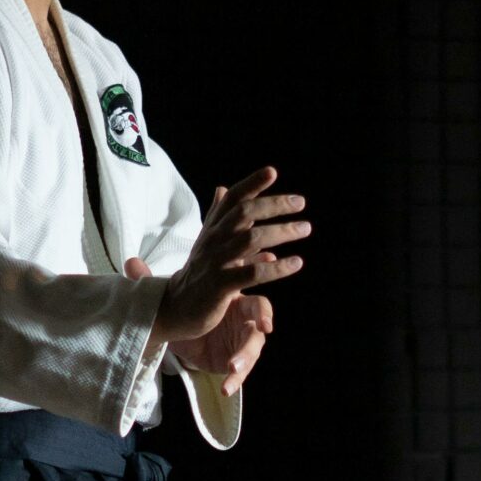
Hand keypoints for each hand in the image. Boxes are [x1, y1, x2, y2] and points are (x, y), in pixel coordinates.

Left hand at [128, 262, 271, 397]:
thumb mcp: (172, 298)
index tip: (265, 323)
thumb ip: (155, 283)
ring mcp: (240, 343)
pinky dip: (235, 381)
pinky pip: (240, 373)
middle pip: (258, 327)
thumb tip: (130, 262)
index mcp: (234, 301)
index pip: (256, 303)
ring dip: (244, 361)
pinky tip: (226, 388)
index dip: (263, 312)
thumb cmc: (186, 309)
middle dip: (256, 336)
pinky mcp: (235, 362)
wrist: (182, 332)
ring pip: (251, 351)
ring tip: (233, 369)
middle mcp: (242, 320)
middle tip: (255, 341)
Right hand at [152, 167, 308, 344]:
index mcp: (214, 228)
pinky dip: (277, 268)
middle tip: (301, 202)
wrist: (176, 307)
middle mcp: (214, 240)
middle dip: (274, 204)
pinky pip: (252, 273)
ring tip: (305, 228)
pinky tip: (296, 263)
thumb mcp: (207, 241)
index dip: (251, 183)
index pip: (232, 199)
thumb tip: (223, 188)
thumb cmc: (199, 274)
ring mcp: (216, 262)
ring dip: (281, 232)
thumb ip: (218, 216)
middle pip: (244, 212)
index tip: (272, 172)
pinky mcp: (220, 286)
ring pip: (250, 239)